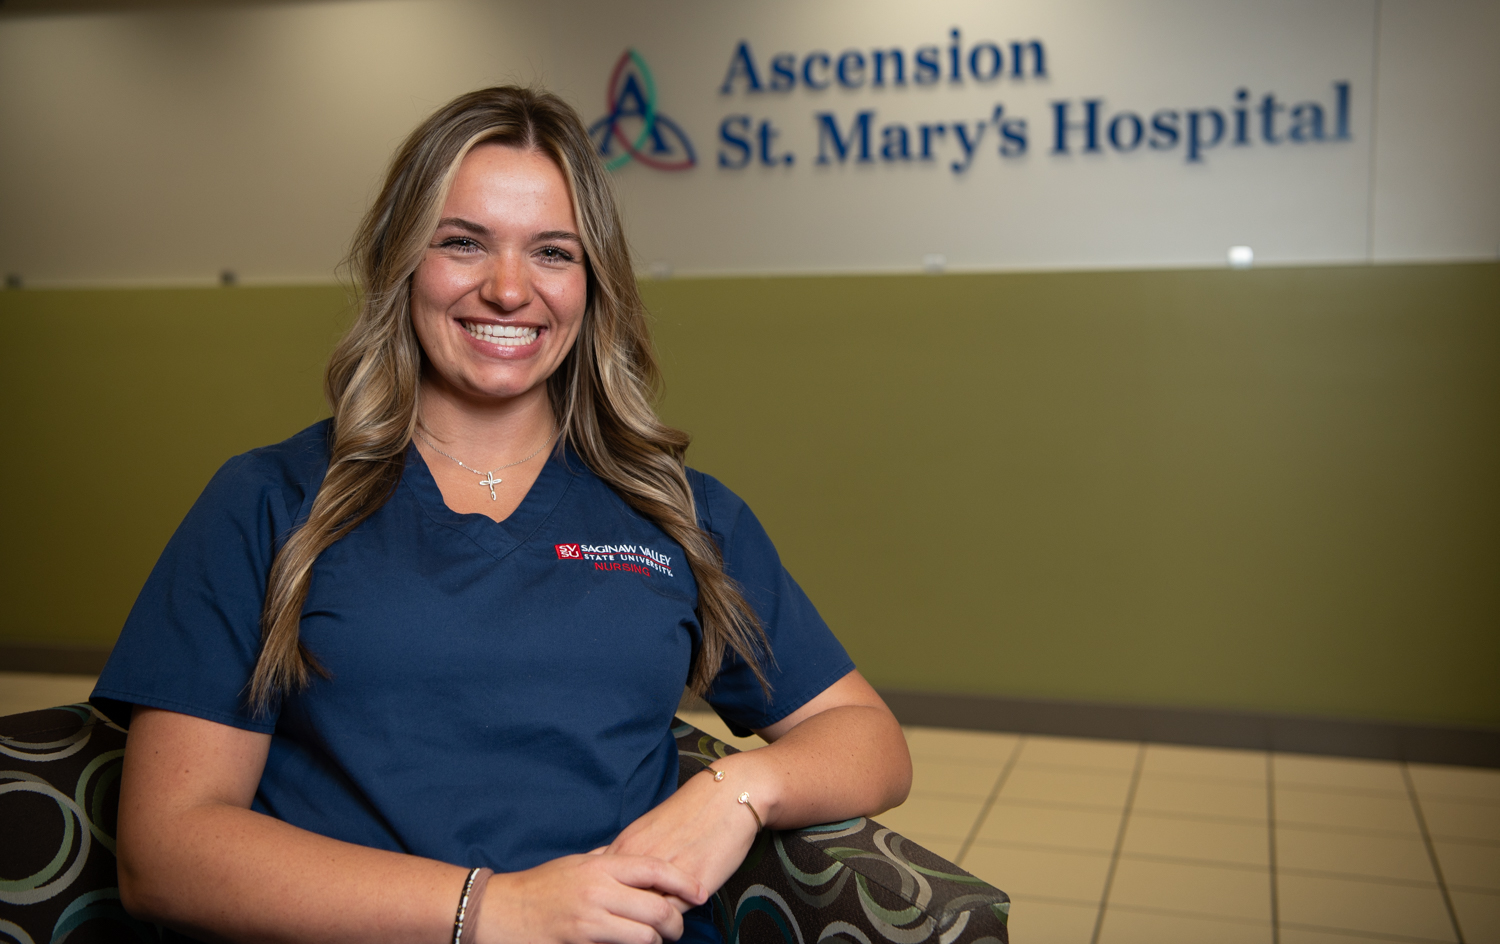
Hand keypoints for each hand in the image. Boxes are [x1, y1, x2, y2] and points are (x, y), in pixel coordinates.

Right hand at [476, 853, 705, 943]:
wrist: (497, 910)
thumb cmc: (537, 887)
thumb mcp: (574, 865)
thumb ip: (606, 863)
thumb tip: (638, 864)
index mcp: (599, 866)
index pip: (654, 869)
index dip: (683, 881)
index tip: (699, 891)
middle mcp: (597, 890)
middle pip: (657, 907)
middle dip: (675, 922)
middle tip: (675, 928)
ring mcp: (588, 920)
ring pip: (644, 936)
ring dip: (654, 942)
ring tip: (654, 941)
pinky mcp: (578, 943)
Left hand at [605, 763, 762, 907]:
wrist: (728, 797)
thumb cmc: (690, 811)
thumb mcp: (648, 828)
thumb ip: (629, 853)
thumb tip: (612, 874)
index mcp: (626, 846)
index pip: (603, 886)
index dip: (608, 900)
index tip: (612, 908)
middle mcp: (642, 861)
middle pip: (621, 902)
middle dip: (623, 914)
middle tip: (631, 919)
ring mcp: (667, 874)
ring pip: (646, 913)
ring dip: (647, 921)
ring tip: (652, 923)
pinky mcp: (693, 886)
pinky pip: (673, 916)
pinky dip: (669, 922)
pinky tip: (671, 918)